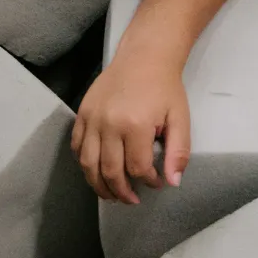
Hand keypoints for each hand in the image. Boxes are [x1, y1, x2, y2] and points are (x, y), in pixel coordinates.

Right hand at [71, 56, 190, 205]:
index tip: (156, 182)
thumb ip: (178, 152)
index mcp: (135, 125)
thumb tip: (173, 181)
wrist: (144, 57)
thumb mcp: (180, 118)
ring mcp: (91, 119)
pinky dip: (85, 163)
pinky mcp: (81, 114)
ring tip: (111, 195)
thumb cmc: (164, 88)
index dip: (148, 181)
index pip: (137, 168)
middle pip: (110, 171)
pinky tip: (96, 171)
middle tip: (131, 200)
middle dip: (121, 191)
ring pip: (88, 164)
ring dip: (99, 185)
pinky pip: (77, 147)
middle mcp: (108, 124)